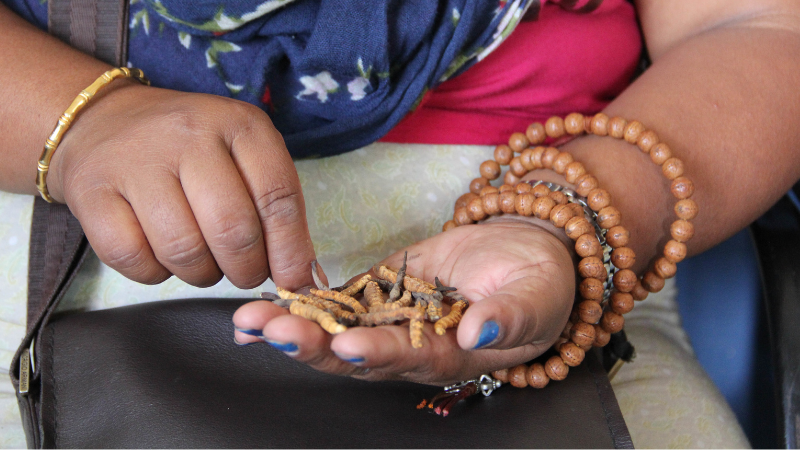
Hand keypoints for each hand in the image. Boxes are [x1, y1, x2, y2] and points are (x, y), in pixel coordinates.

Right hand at [47, 83, 315, 289]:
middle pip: (233, 229)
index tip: (295, 281)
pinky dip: (156, 273)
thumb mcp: (243, 156)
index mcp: (239, 124)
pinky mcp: (92, 193)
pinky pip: (136, 260)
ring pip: (185, 251)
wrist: (103, 120)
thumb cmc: (190, 149)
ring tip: (203, 260)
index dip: (291, 249)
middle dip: (247, 269)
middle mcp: (189, 135)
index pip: (279, 196)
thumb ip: (275, 207)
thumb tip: (302, 277)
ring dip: (202, 274)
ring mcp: (136, 161)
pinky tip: (161, 254)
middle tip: (245, 273)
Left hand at [232, 218, 574, 384]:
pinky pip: (335, 302)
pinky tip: (262, 307)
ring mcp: (389, 320)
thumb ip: (511, 317)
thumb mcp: (536, 300)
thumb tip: (480, 331)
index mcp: (449, 357)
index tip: (349, 345)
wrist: (521, 256)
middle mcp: (410, 346)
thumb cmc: (537, 286)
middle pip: (357, 354)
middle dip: (314, 345)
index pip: (409, 360)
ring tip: (249, 321)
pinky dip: (300, 303)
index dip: (379, 355)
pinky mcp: (377, 292)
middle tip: (273, 333)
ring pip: (335, 329)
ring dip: (293, 327)